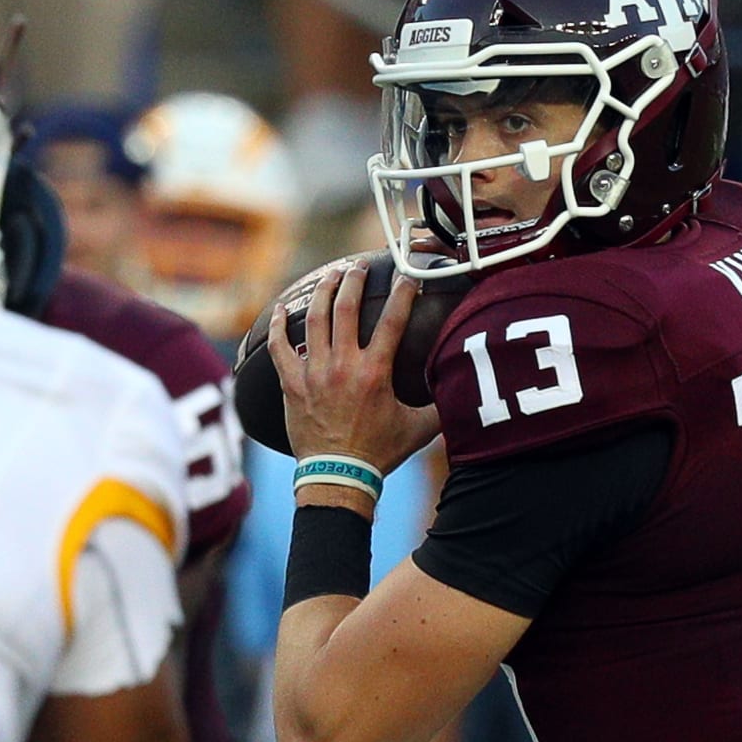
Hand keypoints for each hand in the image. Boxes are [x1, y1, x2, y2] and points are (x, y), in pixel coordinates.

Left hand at [269, 260, 440, 475]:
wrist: (338, 475)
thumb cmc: (378, 453)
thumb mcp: (418, 429)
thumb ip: (440, 406)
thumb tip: (462, 390)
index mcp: (375, 371)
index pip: (394, 319)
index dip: (404, 292)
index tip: (409, 273)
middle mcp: (343, 365)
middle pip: (347, 308)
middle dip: (354, 281)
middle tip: (360, 266)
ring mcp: (314, 372)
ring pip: (315, 319)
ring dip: (322, 292)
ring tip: (329, 276)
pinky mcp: (292, 384)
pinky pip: (280, 348)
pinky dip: (278, 326)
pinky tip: (279, 309)